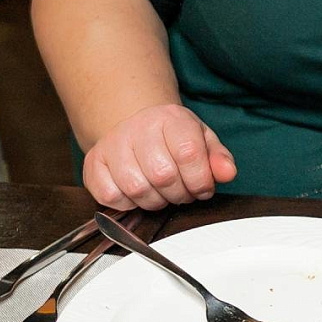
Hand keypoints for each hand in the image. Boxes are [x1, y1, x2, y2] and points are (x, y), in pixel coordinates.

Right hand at [83, 104, 236, 209]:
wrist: (136, 126)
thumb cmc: (172, 137)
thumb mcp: (202, 140)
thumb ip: (218, 158)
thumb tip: (227, 173)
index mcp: (171, 118)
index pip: (189, 153)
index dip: (200, 180)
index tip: (203, 188)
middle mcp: (138, 127)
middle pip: (163, 175)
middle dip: (179, 194)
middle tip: (183, 192)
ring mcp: (112, 144)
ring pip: (137, 188)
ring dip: (156, 201)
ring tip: (163, 193)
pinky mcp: (94, 163)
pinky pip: (111, 196)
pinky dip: (129, 203)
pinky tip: (139, 193)